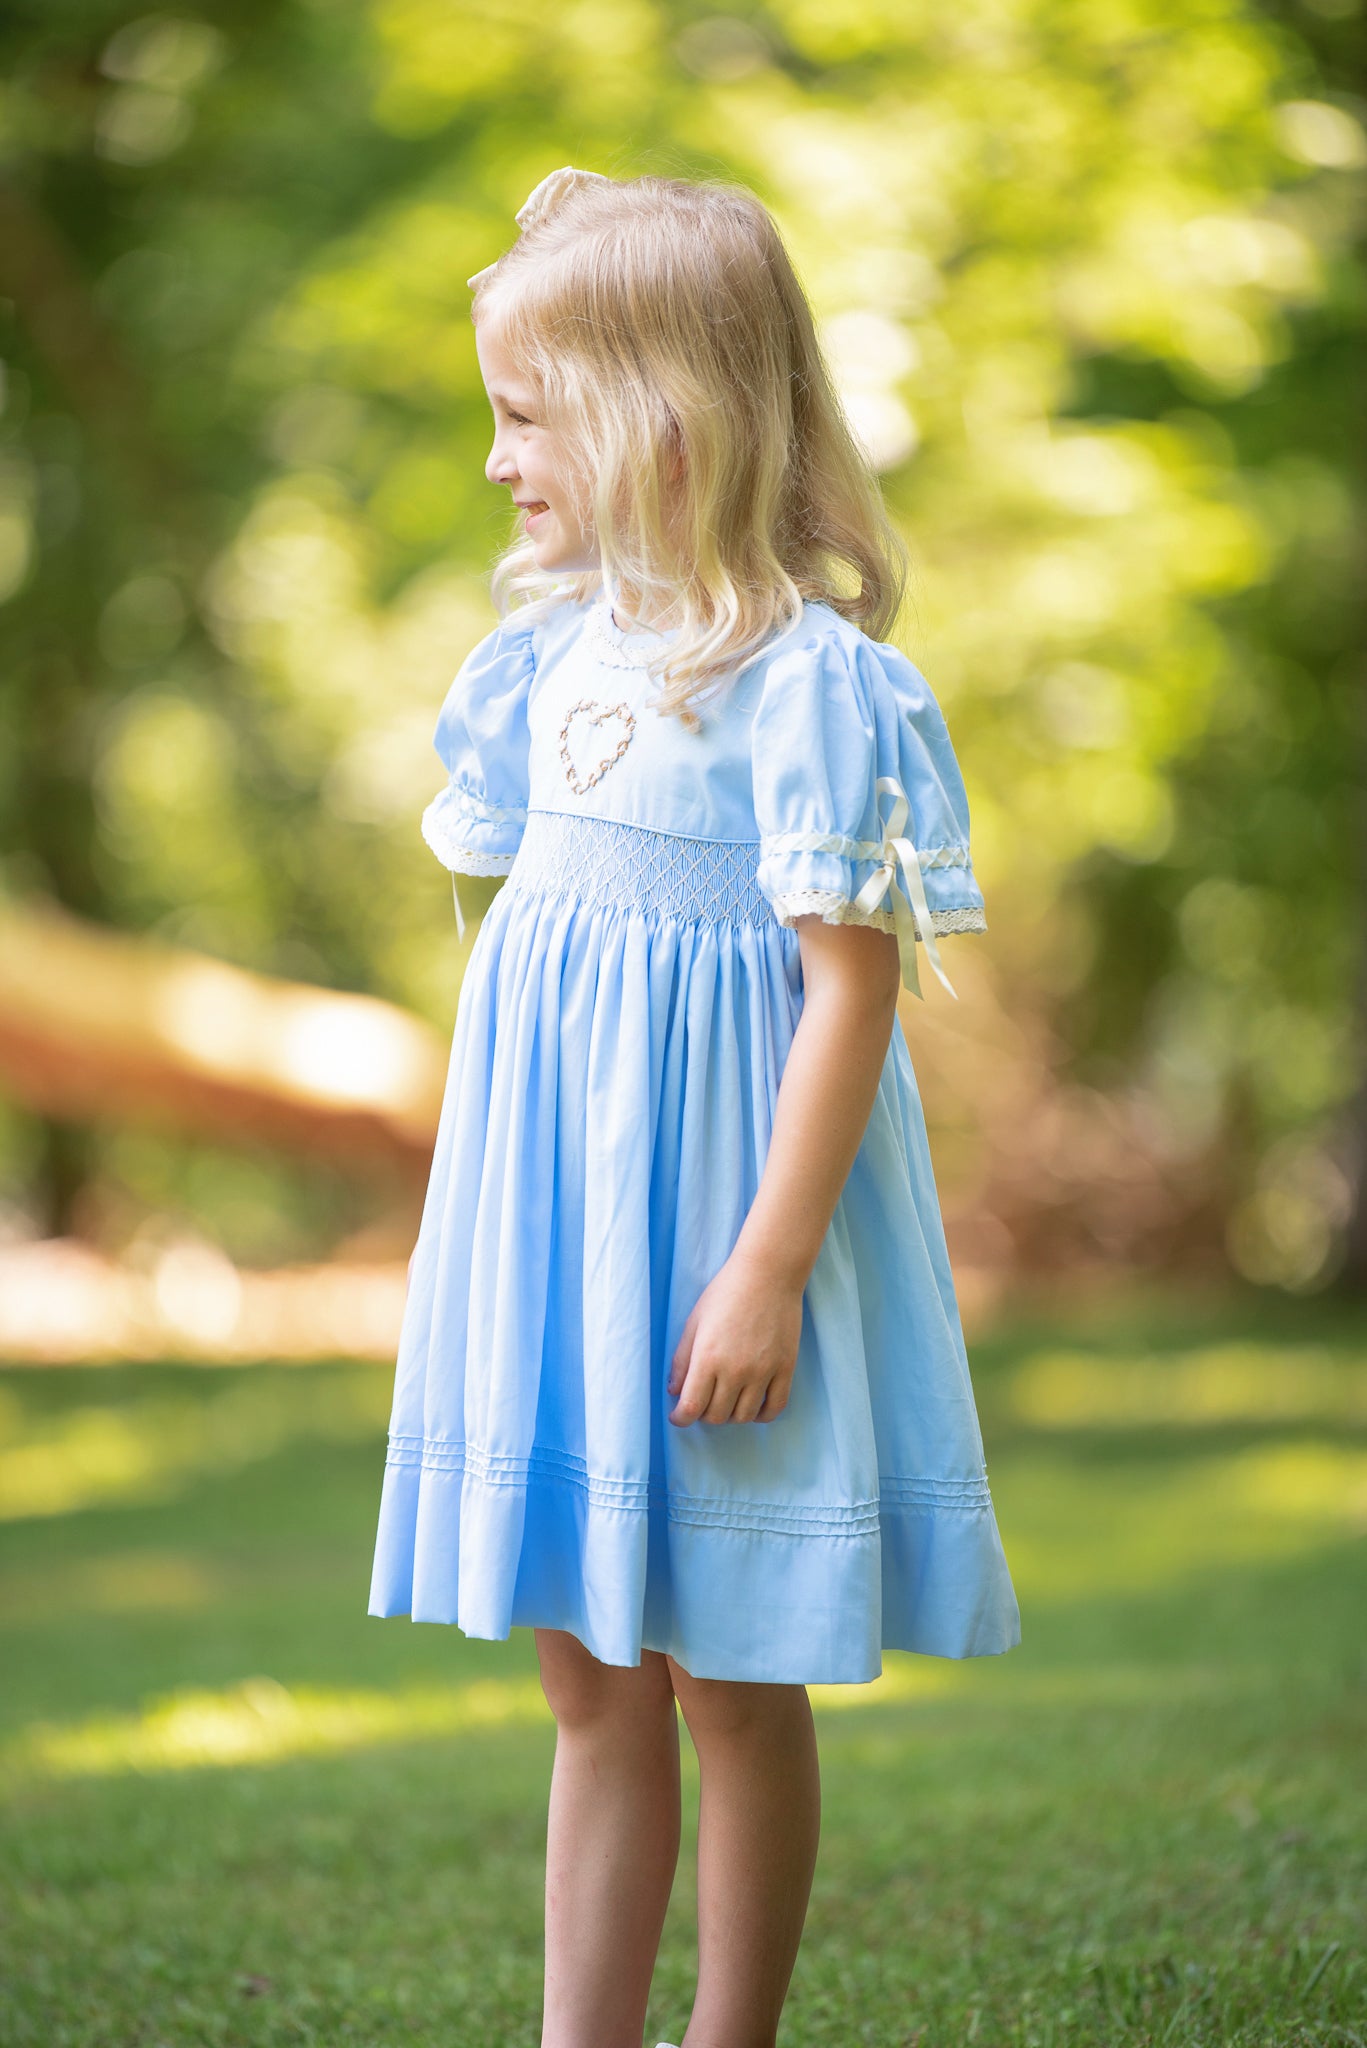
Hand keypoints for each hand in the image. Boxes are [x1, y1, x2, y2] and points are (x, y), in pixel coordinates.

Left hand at [667, 1248, 803, 1425]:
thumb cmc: (726, 1292)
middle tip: (701, 1403)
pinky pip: (774, 1407)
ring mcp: (763, 1372)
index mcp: (708, 1358)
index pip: (691, 1407)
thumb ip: (682, 1360)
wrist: (768, 1274)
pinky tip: (752, 1407)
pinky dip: (761, 1416)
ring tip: (725, 1401)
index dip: (680, 1418)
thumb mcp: (694, 1322)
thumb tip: (674, 1391)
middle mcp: (735, 1370)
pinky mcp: (785, 1368)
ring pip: (744, 1416)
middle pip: (717, 1416)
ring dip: (730, 1416)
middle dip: (703, 1415)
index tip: (678, 1416)